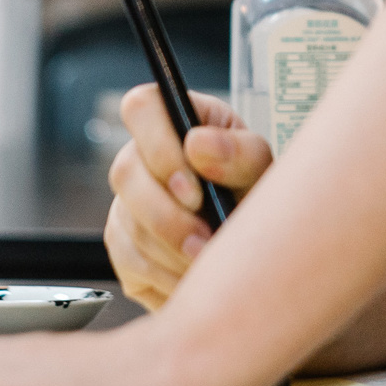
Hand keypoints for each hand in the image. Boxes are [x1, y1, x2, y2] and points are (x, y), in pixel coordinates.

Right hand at [103, 84, 273, 310]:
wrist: (255, 245)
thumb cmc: (255, 192)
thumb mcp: (261, 168)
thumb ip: (240, 152)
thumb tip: (197, 145)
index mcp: (175, 121)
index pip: (141, 108)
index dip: (159, 148)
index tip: (194, 190)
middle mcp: (141, 157)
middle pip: (125, 174)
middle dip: (168, 216)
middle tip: (207, 240)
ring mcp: (126, 203)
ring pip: (129, 225)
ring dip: (174, 253)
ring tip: (212, 262)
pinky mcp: (123, 246)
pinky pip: (131, 263)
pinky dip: (168, 277)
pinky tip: (195, 277)